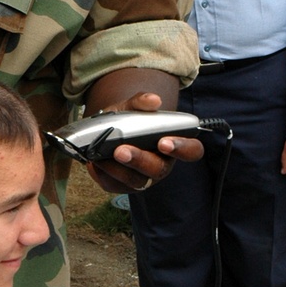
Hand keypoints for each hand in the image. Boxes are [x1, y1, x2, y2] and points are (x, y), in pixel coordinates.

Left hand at [86, 91, 202, 194]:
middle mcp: (161, 165)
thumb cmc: (127, 120)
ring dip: (119, 169)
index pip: (192, 151)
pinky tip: (94, 160)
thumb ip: (141, 101)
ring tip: (103, 155)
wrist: (106, 131)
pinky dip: (103, 172)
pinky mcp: (122, 186)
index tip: (164, 141)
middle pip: (158, 170)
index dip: (182, 148)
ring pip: (136, 181)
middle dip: (140, 160)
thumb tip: (153, 100)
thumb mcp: (131, 107)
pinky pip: (114, 184)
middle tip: (121, 150)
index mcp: (173, 146)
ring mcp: (142, 178)